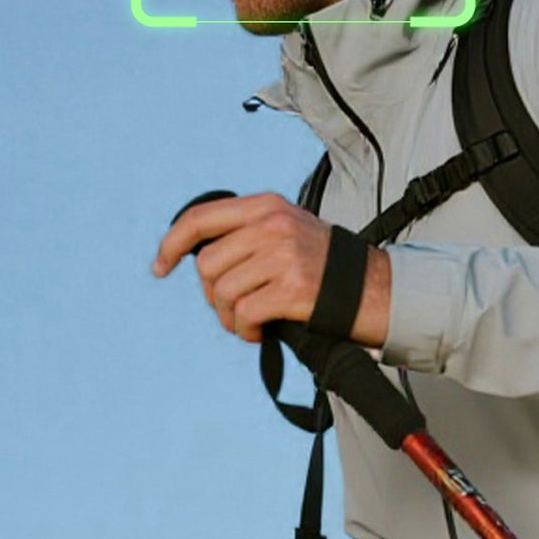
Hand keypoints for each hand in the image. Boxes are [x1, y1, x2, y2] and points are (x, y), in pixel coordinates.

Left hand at [152, 191, 390, 347]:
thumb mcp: (287, 231)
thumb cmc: (327, 268)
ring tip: (250, 323)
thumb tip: (198, 260)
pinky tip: (261, 333)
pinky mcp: (292, 288)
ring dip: (229, 317)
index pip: (200, 219)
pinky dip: (245, 331)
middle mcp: (272, 225)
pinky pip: (242, 314)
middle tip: (234, 308)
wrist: (378, 290)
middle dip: (212, 295)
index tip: (160, 266)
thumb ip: (247, 235)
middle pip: (207, 265)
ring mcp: (282, 255)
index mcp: (266, 206)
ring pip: (221, 292)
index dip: (171, 243)